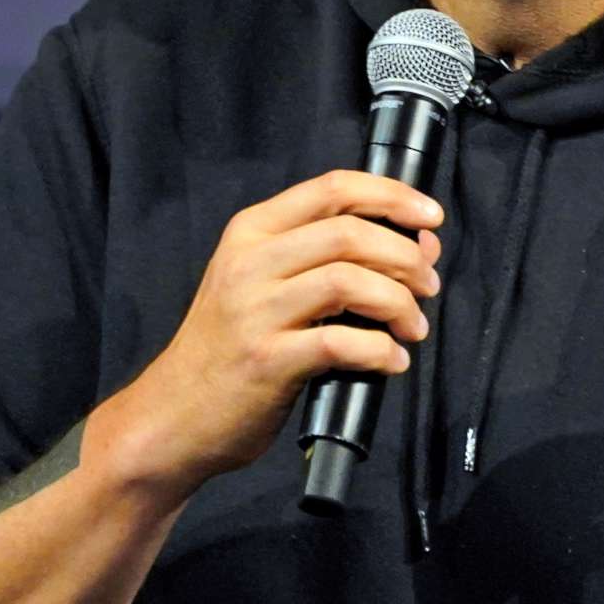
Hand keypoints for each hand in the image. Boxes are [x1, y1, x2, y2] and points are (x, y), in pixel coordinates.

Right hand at [93, 170, 444, 494]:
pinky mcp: (267, 361)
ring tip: (414, 327)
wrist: (173, 415)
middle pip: (348, 233)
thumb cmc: (230, 348)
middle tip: (429, 286)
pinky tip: (392, 361)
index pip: (332, 188)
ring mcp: (255, 312)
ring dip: (399, 302)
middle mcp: (250, 263)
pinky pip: (341, 342)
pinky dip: (380, 351)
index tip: (430, 217)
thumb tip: (419, 243)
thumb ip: (332, 259)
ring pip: (349, 280)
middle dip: (405, 257)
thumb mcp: (265, 286)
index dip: (392, 196)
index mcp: (251, 232)